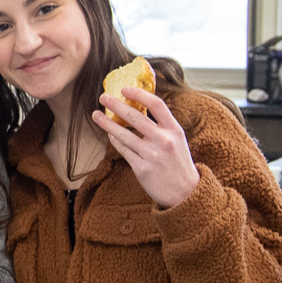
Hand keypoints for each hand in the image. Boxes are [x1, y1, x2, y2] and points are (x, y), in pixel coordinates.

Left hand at [92, 87, 200, 208]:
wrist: (185, 193)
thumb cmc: (179, 164)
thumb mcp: (178, 140)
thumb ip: (163, 126)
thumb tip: (141, 109)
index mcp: (174, 130)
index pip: (157, 105)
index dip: (139, 94)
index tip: (125, 89)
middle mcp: (163, 140)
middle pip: (135, 117)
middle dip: (116, 105)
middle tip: (103, 97)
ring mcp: (152, 155)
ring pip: (124, 134)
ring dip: (107, 123)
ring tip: (96, 115)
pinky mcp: (142, 168)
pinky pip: (123, 150)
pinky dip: (114, 141)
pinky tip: (109, 134)